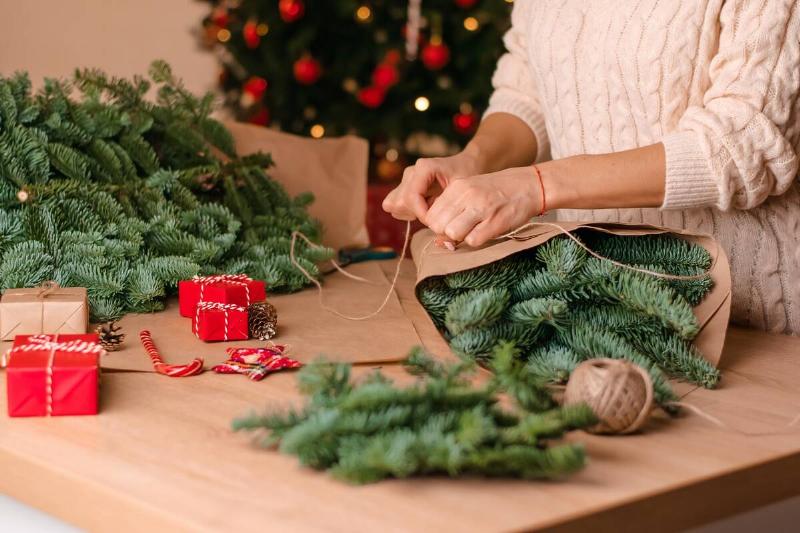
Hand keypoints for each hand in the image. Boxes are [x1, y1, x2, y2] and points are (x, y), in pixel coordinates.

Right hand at [382, 151, 482, 221]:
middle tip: (434, 215)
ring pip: (393, 204)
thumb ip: (447, 204)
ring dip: (409, 213)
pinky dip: (407, 212)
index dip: (421, 214)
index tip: (435, 221)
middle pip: (399, 202)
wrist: (466, 164)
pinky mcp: (403, 187)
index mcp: (424, 168)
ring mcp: (405, 179)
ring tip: (429, 211)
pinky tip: (424, 209)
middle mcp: (411, 172)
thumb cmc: (467, 174)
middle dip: (415, 214)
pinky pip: (394, 205)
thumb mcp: (462, 188)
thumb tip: (433, 224)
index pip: (411, 197)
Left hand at [424, 166, 542, 247]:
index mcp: (458, 187)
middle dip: (446, 233)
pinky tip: (485, 232)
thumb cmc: (497, 191)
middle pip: (438, 226)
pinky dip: (476, 240)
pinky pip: (473, 240)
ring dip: (460, 237)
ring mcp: (481, 208)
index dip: (437, 225)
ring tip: (472, 230)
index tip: (449, 224)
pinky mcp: (495, 222)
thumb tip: (438, 241)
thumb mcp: (471, 192)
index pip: (431, 215)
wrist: (529, 185)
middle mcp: (467, 196)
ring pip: (452, 233)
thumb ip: (453, 210)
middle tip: (461, 229)